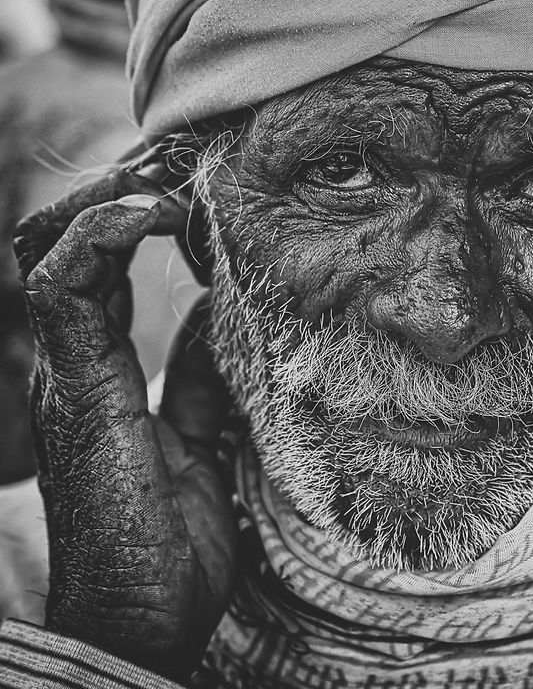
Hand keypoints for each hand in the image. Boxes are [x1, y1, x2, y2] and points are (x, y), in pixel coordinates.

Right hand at [13, 164, 235, 680]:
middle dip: (128, 183)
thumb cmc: (177, 531)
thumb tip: (232, 306)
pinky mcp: (76, 382)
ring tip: (171, 173)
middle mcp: (79, 351)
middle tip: (186, 158)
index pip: (108, 255)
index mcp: (106, 359)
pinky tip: (151, 211)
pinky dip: (102, 233)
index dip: (148, 205)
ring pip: (60, 244)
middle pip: (77, 235)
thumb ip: (207, 367)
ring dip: (112, 192)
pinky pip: (65, 286)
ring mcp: (70, 365)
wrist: (148, 614)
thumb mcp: (208, 428)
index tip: (204, 179)